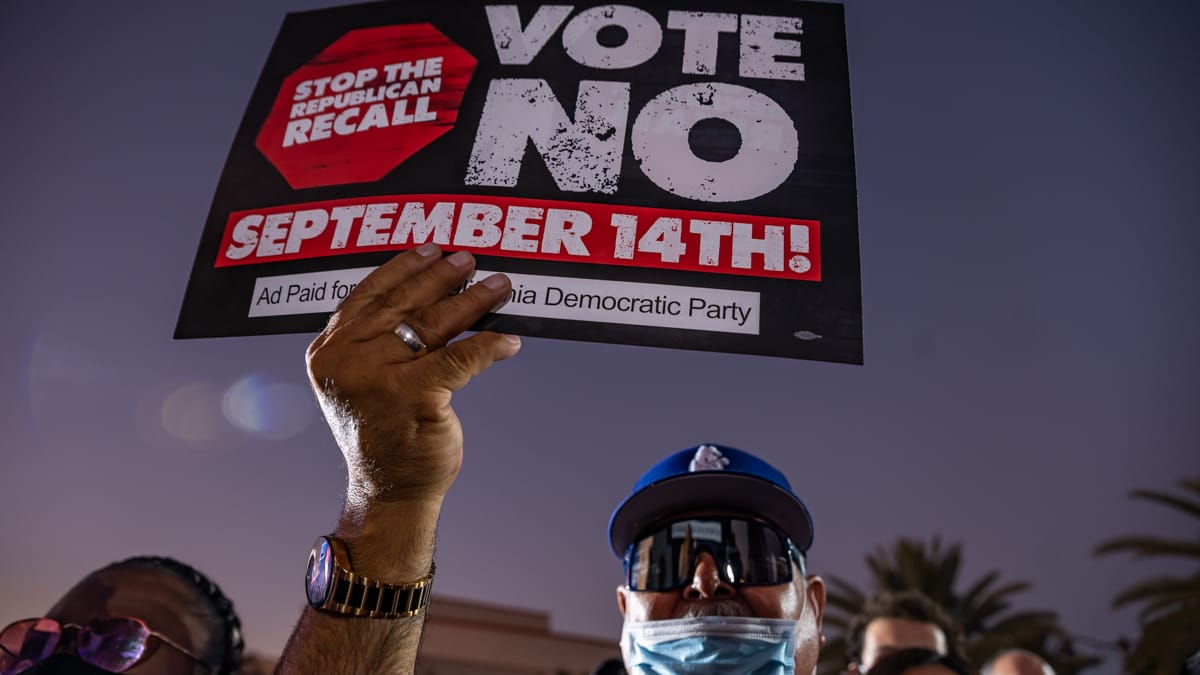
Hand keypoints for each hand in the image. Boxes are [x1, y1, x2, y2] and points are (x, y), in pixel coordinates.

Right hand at [306, 244, 519, 506]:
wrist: (388, 489)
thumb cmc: (383, 431)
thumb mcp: (364, 378)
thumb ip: (378, 339)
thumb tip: (429, 295)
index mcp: (329, 349)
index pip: (369, 294)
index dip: (404, 268)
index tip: (432, 249)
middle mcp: (347, 358)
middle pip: (405, 303)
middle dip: (443, 277)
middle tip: (471, 259)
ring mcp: (378, 375)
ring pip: (434, 324)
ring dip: (473, 301)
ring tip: (499, 286)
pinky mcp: (413, 394)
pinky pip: (461, 357)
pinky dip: (489, 346)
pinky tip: (510, 341)